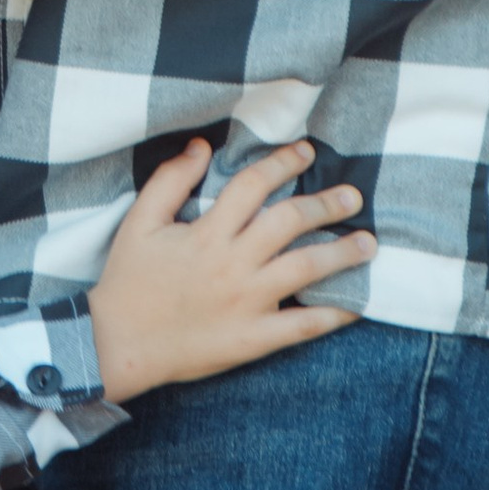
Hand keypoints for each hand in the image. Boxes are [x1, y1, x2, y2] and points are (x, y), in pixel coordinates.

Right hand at [87, 138, 372, 402]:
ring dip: (340, 253)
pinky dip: (332, 315)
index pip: (253, 186)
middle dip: (325, 205)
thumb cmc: (128, 279)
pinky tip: (356, 304)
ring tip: (368, 243)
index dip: (282, 163)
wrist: (120, 343)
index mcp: (207, 232)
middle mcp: (233, 263)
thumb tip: (201, 146)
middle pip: (289, 223)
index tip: (306, 152)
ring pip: (304, 269)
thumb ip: (170, 180)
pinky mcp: (254, 338)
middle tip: (353, 195)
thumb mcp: (139, 221)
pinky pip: (302, 326)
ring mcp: (247, 303)